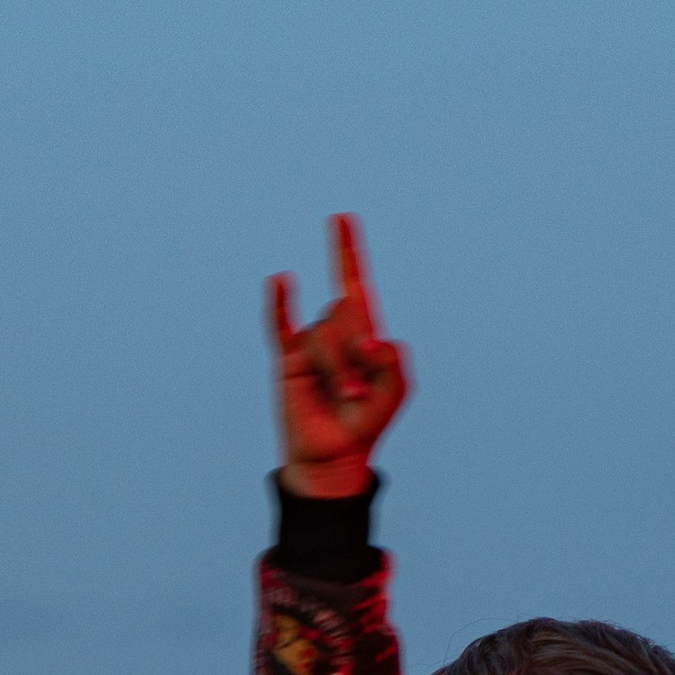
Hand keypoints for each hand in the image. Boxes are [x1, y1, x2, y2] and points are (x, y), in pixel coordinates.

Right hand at [269, 214, 409, 498]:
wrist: (332, 456)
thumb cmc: (366, 424)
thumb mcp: (393, 394)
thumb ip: (392, 364)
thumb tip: (369, 340)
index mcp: (364, 333)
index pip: (355, 285)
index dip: (348, 252)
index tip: (342, 218)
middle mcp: (337, 332)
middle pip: (346, 318)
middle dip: (354, 357)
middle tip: (357, 394)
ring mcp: (311, 344)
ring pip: (323, 335)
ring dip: (335, 367)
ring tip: (342, 398)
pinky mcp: (288, 359)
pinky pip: (280, 325)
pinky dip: (280, 303)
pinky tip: (282, 280)